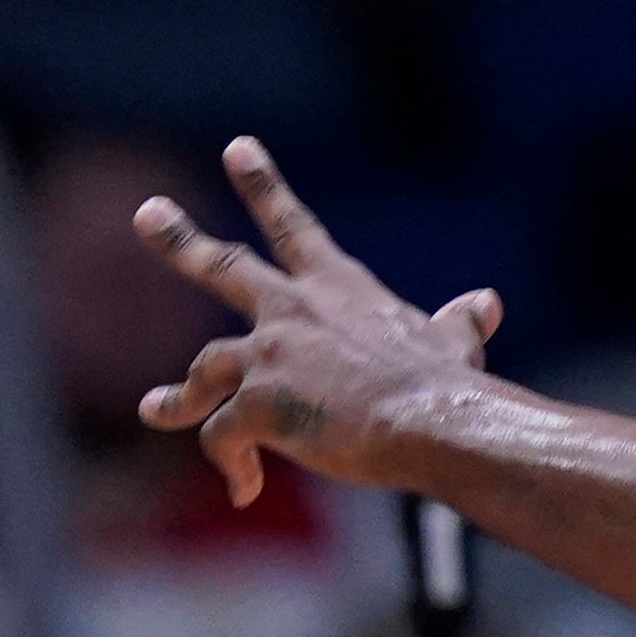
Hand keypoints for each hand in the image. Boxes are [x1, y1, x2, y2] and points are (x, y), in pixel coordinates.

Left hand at [135, 139, 502, 505]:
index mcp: (340, 289)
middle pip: (222, 266)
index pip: (294, 226)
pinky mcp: (255, 405)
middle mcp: (293, 311)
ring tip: (157, 408)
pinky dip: (232, 464)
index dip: (265, 185)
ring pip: (203, 371)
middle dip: (179, 238)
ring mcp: (268, 356)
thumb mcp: (453, 340)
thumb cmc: (447, 383)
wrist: (433, 424)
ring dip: (178, 396)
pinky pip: (222, 437)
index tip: (238, 148)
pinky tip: (245, 488)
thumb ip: (458, 320)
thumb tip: (487, 302)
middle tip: (148, 212)